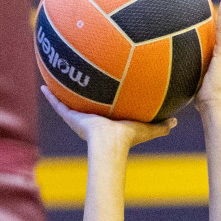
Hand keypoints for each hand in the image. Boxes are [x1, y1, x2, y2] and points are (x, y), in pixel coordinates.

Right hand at [41, 85, 175, 149]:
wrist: (109, 144)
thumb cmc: (127, 138)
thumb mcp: (146, 127)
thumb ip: (160, 125)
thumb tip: (177, 121)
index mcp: (105, 121)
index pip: (103, 107)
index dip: (102, 99)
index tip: (101, 89)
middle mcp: (90, 118)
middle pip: (84, 102)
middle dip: (81, 93)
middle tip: (78, 78)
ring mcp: (78, 117)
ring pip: (67, 101)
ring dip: (61, 91)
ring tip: (55, 76)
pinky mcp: (70, 116)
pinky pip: (58, 103)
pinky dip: (50, 95)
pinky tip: (43, 84)